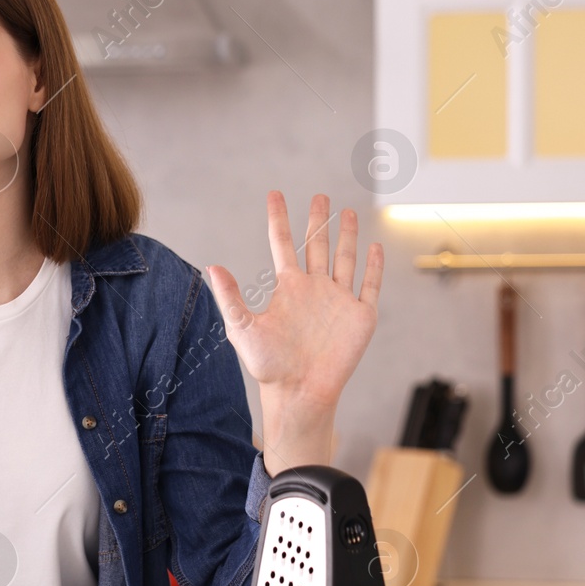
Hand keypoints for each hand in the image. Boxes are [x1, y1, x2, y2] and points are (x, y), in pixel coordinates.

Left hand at [203, 192, 382, 472]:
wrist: (299, 390)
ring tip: (347, 212)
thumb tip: (211, 267)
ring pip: (345, 259)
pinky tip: (375, 247)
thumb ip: (230, 297)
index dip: (279, 219)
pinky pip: (369, 285)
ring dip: (347, 236)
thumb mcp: (242, 328)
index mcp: (287, 288)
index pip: (283, 244)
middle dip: (319, 221)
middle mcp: (313, 289)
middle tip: (320, 196)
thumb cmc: (268, 366)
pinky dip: (374, 266)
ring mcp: (338, 300)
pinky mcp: (360, 316)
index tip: (275, 194)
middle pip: (318, 245)